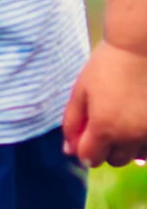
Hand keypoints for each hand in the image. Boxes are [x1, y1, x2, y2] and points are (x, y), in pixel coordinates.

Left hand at [64, 40, 146, 164]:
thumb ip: (72, 123)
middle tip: (105, 127)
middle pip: (115, 160)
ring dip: (129, 147)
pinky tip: (140, 123)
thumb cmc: (107, 66)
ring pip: (138, 156)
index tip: (85, 137)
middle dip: (106, 150)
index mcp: (104, 128)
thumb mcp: (81, 92)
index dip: (83, 150)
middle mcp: (131, 136)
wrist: (142, 48)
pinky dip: (145, 142)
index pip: (90, 158)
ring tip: (125, 123)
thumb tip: (69, 150)